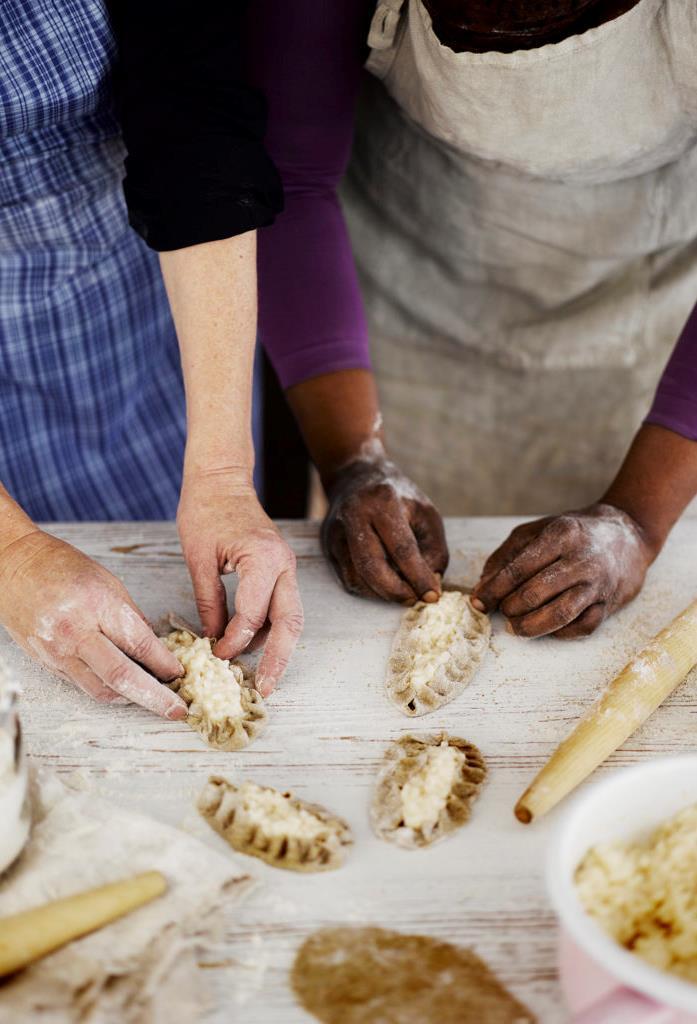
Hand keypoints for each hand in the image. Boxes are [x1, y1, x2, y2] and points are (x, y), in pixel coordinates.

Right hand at [0, 530, 186, 716]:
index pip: (140, 644)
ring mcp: (58, 651)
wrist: (14, 567)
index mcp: (97, 605)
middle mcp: (76, 632)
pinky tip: (125, 689)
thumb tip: (156, 648)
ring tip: (154, 700)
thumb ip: (131, 617)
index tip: (180, 674)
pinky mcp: (47, 663)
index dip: (165, 664)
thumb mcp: (108, 582)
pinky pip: (83, 685)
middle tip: (177, 709)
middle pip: (122, 677)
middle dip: (155, 698)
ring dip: (132, 699)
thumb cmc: (61, 567)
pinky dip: (108, 690)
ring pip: (102, 690)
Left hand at [177, 471, 302, 694]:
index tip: (215, 656)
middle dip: (279, 658)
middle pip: (290, 622)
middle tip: (267, 688)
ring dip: (276, 646)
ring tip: (261, 674)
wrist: (221, 479)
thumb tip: (214, 640)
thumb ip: (210, 602)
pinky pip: (282, 605)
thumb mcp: (199, 559)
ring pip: (291, 616)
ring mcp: (286, 566)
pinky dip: (271, 628)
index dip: (234, 641)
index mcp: (262, 558)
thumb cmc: (205, 510)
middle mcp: (283, 564)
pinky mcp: (280, 569)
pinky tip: (254, 646)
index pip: (253, 614)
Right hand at [321, 455, 447, 602]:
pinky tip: (384, 584)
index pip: (401, 548)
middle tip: (413, 599)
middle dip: (395, 591)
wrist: (356, 475)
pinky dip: (368, 588)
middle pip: (371, 566)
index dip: (418, 576)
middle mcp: (354, 515)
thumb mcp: (426, 512)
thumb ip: (434, 548)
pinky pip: (347, 577)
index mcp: (383, 502)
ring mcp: (336, 531)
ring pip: (356, 577)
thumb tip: (430, 584)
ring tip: (402, 591)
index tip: (432, 595)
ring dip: (381, 593)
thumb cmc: (398, 497)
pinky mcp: (328, 544)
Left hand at [472, 503, 654, 638]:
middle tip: (501, 610)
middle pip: (534, 594)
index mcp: (560, 535)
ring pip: (559, 615)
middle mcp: (581, 559)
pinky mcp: (609, 603)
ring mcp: (598, 583)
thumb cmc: (574, 534)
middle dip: (509, 608)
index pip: (517, 569)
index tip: (478, 601)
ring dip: (530, 626)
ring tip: (516, 626)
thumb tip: (482, 586)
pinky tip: (546, 627)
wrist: (629, 535)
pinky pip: (582, 627)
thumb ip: (507, 555)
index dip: (492, 590)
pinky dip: (559, 633)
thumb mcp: (538, 530)